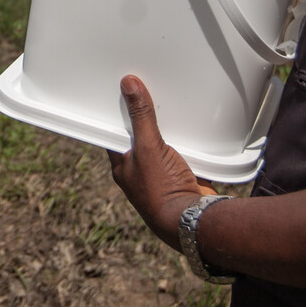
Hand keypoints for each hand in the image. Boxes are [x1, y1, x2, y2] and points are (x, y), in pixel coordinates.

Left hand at [107, 76, 217, 249]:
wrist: (192, 220)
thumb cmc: (161, 191)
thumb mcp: (148, 148)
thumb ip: (140, 117)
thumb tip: (128, 86)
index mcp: (123, 164)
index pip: (113, 132)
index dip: (117, 112)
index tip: (121, 92)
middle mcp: (139, 169)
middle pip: (140, 135)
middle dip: (147, 118)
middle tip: (150, 93)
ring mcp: (161, 172)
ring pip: (162, 142)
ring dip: (169, 129)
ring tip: (172, 106)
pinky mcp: (182, 174)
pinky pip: (182, 151)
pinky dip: (187, 141)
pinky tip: (192, 128)